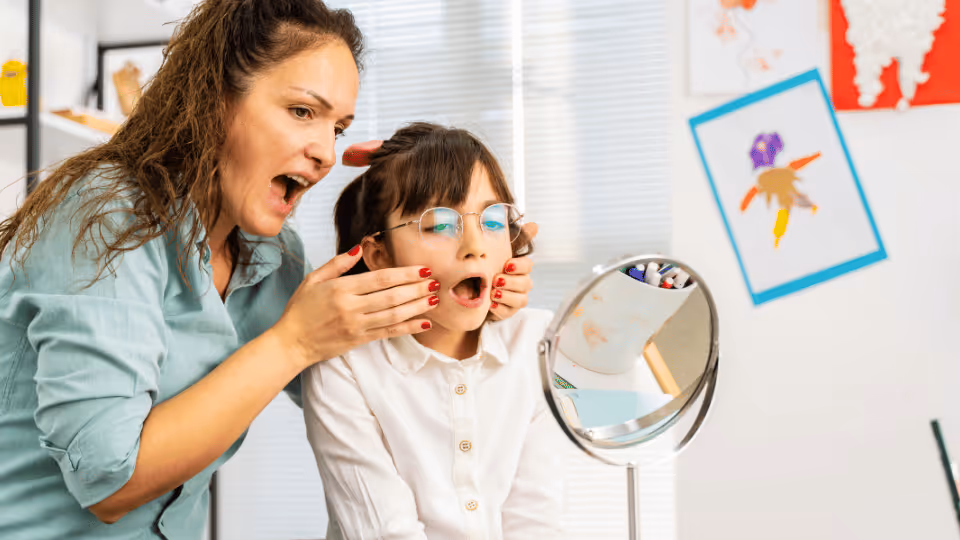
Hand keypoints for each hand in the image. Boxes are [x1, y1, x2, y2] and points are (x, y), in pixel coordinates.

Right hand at [273, 246, 438, 368]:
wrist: (291, 343)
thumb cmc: (301, 309)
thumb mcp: (313, 279)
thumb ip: (338, 263)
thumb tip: (361, 247)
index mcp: (341, 289)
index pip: (380, 279)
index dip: (404, 274)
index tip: (423, 269)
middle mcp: (351, 308)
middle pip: (392, 296)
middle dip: (416, 289)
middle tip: (436, 282)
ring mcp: (357, 326)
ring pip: (394, 315)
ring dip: (417, 307)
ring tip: (434, 299)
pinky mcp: (360, 340)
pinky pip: (388, 333)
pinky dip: (408, 328)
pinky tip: (424, 322)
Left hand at [489, 222, 537, 320]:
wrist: (473, 289)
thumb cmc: (489, 267)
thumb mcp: (497, 252)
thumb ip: (514, 239)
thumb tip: (534, 225)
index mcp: (520, 268)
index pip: (528, 265)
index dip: (519, 266)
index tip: (506, 265)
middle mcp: (522, 283)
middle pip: (525, 283)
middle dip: (511, 282)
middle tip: (496, 280)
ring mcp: (517, 298)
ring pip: (520, 299)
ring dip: (506, 296)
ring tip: (492, 293)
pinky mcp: (509, 311)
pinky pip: (509, 312)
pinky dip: (500, 309)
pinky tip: (491, 305)